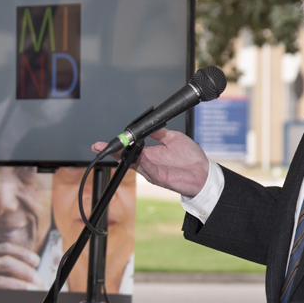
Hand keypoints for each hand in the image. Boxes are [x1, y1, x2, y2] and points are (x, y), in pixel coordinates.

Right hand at [0, 243, 42, 289]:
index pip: (4, 249)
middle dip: (28, 272)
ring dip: (24, 283)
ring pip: (4, 276)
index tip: (36, 261)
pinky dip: (14, 290)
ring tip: (34, 289)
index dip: (24, 254)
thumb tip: (23, 272)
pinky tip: (22, 294)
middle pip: (8, 262)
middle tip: (39, 282)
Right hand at [92, 128, 208, 197]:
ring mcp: (153, 171)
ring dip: (124, 156)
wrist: (204, 173)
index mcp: (151, 154)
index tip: (104, 142)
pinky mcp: (160, 178)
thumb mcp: (173, 138)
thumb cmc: (191, 159)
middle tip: (99, 146)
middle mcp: (149, 164)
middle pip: (127, 157)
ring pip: (134, 163)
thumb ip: (159, 132)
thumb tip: (149, 124)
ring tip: (114, 148)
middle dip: (113, 152)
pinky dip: (142, 162)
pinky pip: (149, 169)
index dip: (118, 144)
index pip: (130, 148)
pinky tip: (138, 155)